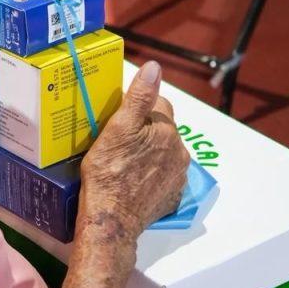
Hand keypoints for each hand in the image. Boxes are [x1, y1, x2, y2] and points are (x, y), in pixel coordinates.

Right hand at [80, 61, 189, 240]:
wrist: (111, 219)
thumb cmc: (108, 172)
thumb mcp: (118, 129)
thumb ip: (138, 96)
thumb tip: (154, 67)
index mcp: (167, 132)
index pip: (159, 105)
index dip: (137, 108)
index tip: (118, 119)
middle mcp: (180, 152)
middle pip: (163, 129)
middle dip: (145, 130)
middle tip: (118, 141)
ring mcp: (178, 177)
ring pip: (164, 152)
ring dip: (150, 152)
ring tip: (124, 162)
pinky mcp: (173, 197)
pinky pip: (164, 176)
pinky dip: (152, 175)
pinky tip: (133, 179)